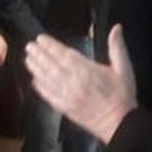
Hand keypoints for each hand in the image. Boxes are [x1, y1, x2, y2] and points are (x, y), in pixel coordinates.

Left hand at [25, 25, 136, 143]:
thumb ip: (117, 47)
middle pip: (52, 66)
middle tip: (29, 46)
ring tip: (28, 59)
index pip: (65, 55)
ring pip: (48, 80)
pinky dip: (41, 89)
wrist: (120, 125)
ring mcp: (68, 97)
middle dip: (40, 55)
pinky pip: (50, 96)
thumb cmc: (122, 95)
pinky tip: (34, 82)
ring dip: (37, 69)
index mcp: (87, 71)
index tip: (41, 39)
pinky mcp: (66, 109)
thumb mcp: (124, 69)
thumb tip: (116, 27)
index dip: (51, 46)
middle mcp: (74, 83)